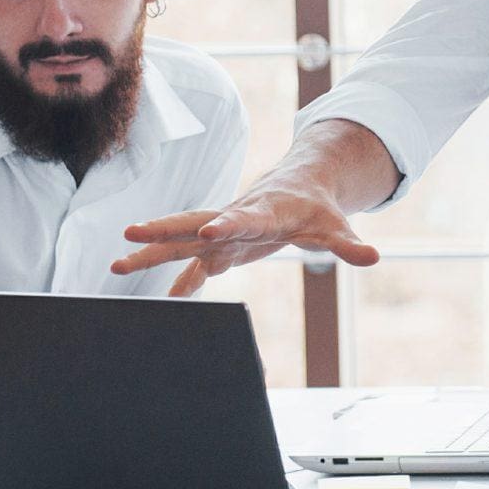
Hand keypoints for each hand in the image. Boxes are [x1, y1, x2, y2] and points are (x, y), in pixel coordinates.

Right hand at [115, 182, 380, 297]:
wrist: (299, 188)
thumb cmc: (316, 208)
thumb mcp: (335, 227)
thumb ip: (348, 244)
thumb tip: (373, 255)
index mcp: (261, 213)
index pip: (242, 219)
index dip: (226, 227)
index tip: (206, 236)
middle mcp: (233, 220)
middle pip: (193, 223)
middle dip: (162, 229)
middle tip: (130, 233)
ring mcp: (221, 234)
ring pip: (180, 240)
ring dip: (151, 252)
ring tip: (115, 263)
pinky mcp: (219, 249)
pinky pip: (191, 266)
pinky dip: (178, 282)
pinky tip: (162, 300)